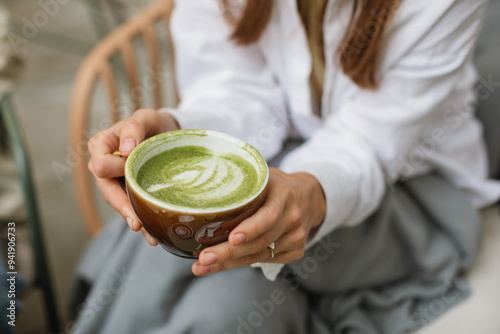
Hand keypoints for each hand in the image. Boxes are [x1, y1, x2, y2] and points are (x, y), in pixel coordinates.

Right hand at [87, 109, 178, 244]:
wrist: (169, 133)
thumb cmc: (153, 123)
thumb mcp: (146, 117)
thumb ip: (133, 128)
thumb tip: (125, 149)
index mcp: (101, 145)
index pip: (101, 165)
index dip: (116, 169)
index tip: (132, 167)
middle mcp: (103, 165)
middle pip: (107, 191)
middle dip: (123, 206)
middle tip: (137, 223)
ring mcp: (116, 182)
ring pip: (119, 204)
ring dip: (134, 219)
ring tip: (148, 235)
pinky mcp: (129, 192)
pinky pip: (132, 208)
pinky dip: (142, 221)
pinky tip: (152, 235)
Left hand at [192, 168, 325, 275]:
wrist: (309, 196)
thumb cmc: (275, 187)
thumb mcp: (263, 177)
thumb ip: (242, 184)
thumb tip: (204, 191)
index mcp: (284, 195)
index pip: (268, 216)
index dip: (250, 228)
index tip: (231, 238)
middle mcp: (293, 218)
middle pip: (260, 241)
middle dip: (228, 253)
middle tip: (203, 259)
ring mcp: (296, 237)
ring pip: (259, 255)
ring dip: (228, 262)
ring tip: (202, 266)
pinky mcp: (295, 251)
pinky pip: (265, 260)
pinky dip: (242, 263)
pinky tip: (222, 263)